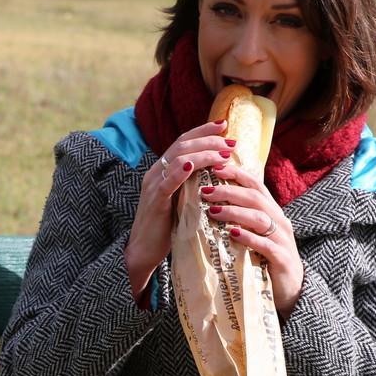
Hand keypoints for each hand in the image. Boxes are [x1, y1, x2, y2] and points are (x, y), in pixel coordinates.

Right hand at [124, 119, 232, 295]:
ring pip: (178, 159)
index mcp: (163, 170)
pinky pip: (167, 182)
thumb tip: (220, 173)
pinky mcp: (155, 201)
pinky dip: (180, 171)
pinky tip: (193, 165)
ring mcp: (154, 185)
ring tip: (223, 154)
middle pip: (182, 145)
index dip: (203, 131)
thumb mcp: (182, 200)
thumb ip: (194, 185)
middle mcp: (156, 172)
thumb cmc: (167, 227)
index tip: (224, 125)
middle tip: (231, 142)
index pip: (183, 141)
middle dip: (209, 140)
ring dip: (203, 154)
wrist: (144, 250)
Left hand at [199, 164, 303, 318]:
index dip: (236, 173)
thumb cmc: (264, 259)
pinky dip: (249, 238)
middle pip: (256, 198)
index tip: (214, 167)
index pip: (255, 185)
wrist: (290, 290)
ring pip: (260, 218)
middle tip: (205, 191)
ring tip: (213, 211)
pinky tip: (233, 235)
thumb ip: (237, 218)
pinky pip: (266, 245)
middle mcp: (279, 221)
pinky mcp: (283, 259)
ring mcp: (283, 240)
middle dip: (229, 191)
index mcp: (271, 211)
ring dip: (235, 212)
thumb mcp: (252, 234)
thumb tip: (207, 201)